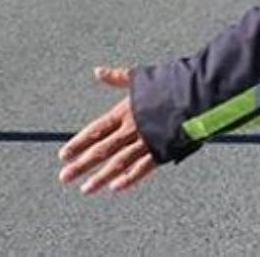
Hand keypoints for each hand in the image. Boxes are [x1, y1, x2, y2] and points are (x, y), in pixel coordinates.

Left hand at [58, 66, 158, 193]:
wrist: (196, 93)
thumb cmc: (169, 83)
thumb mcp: (140, 78)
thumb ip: (117, 78)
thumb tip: (98, 71)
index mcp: (124, 111)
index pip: (96, 130)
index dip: (78, 143)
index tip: (63, 155)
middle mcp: (131, 128)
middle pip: (102, 150)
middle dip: (82, 164)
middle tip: (65, 177)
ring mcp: (146, 141)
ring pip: (118, 163)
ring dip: (100, 177)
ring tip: (85, 188)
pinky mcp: (161, 150)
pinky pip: (142, 168)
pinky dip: (129, 179)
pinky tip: (116, 187)